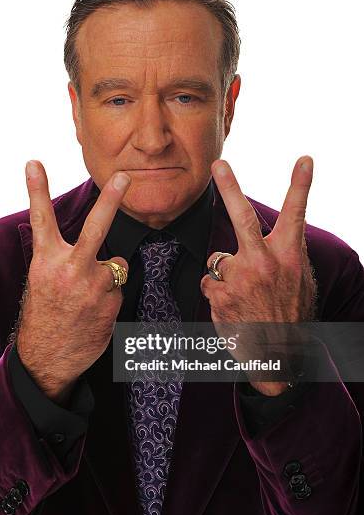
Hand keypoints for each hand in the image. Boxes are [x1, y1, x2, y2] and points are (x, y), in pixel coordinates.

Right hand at [16, 160, 130, 403]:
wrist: (47, 358)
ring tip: (89, 297)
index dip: (36, 189)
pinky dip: (111, 295)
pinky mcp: (111, 303)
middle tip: (125, 177)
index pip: (41, 219)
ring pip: (115, 265)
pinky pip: (118, 288)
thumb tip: (89, 246)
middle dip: (111, 200)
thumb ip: (59, 258)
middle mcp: (70, 270)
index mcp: (46, 262)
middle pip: (96, 228)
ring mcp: (93, 287)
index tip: (35, 163)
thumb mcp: (41, 281)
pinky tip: (96, 311)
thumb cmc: (45, 315)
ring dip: (108, 276)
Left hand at [200, 156, 316, 394]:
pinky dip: (216, 291)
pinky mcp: (220, 294)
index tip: (304, 158)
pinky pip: (209, 282)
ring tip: (241, 294)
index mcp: (288, 256)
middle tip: (219, 164)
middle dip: (229, 186)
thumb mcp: (299, 281)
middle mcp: (264, 262)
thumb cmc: (289, 314)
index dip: (301, 184)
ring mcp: (240, 278)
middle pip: (242, 217)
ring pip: (219, 258)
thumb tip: (270, 238)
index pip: (297, 213)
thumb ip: (283, 255)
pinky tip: (231, 306)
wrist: (277, 355)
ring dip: (224, 272)